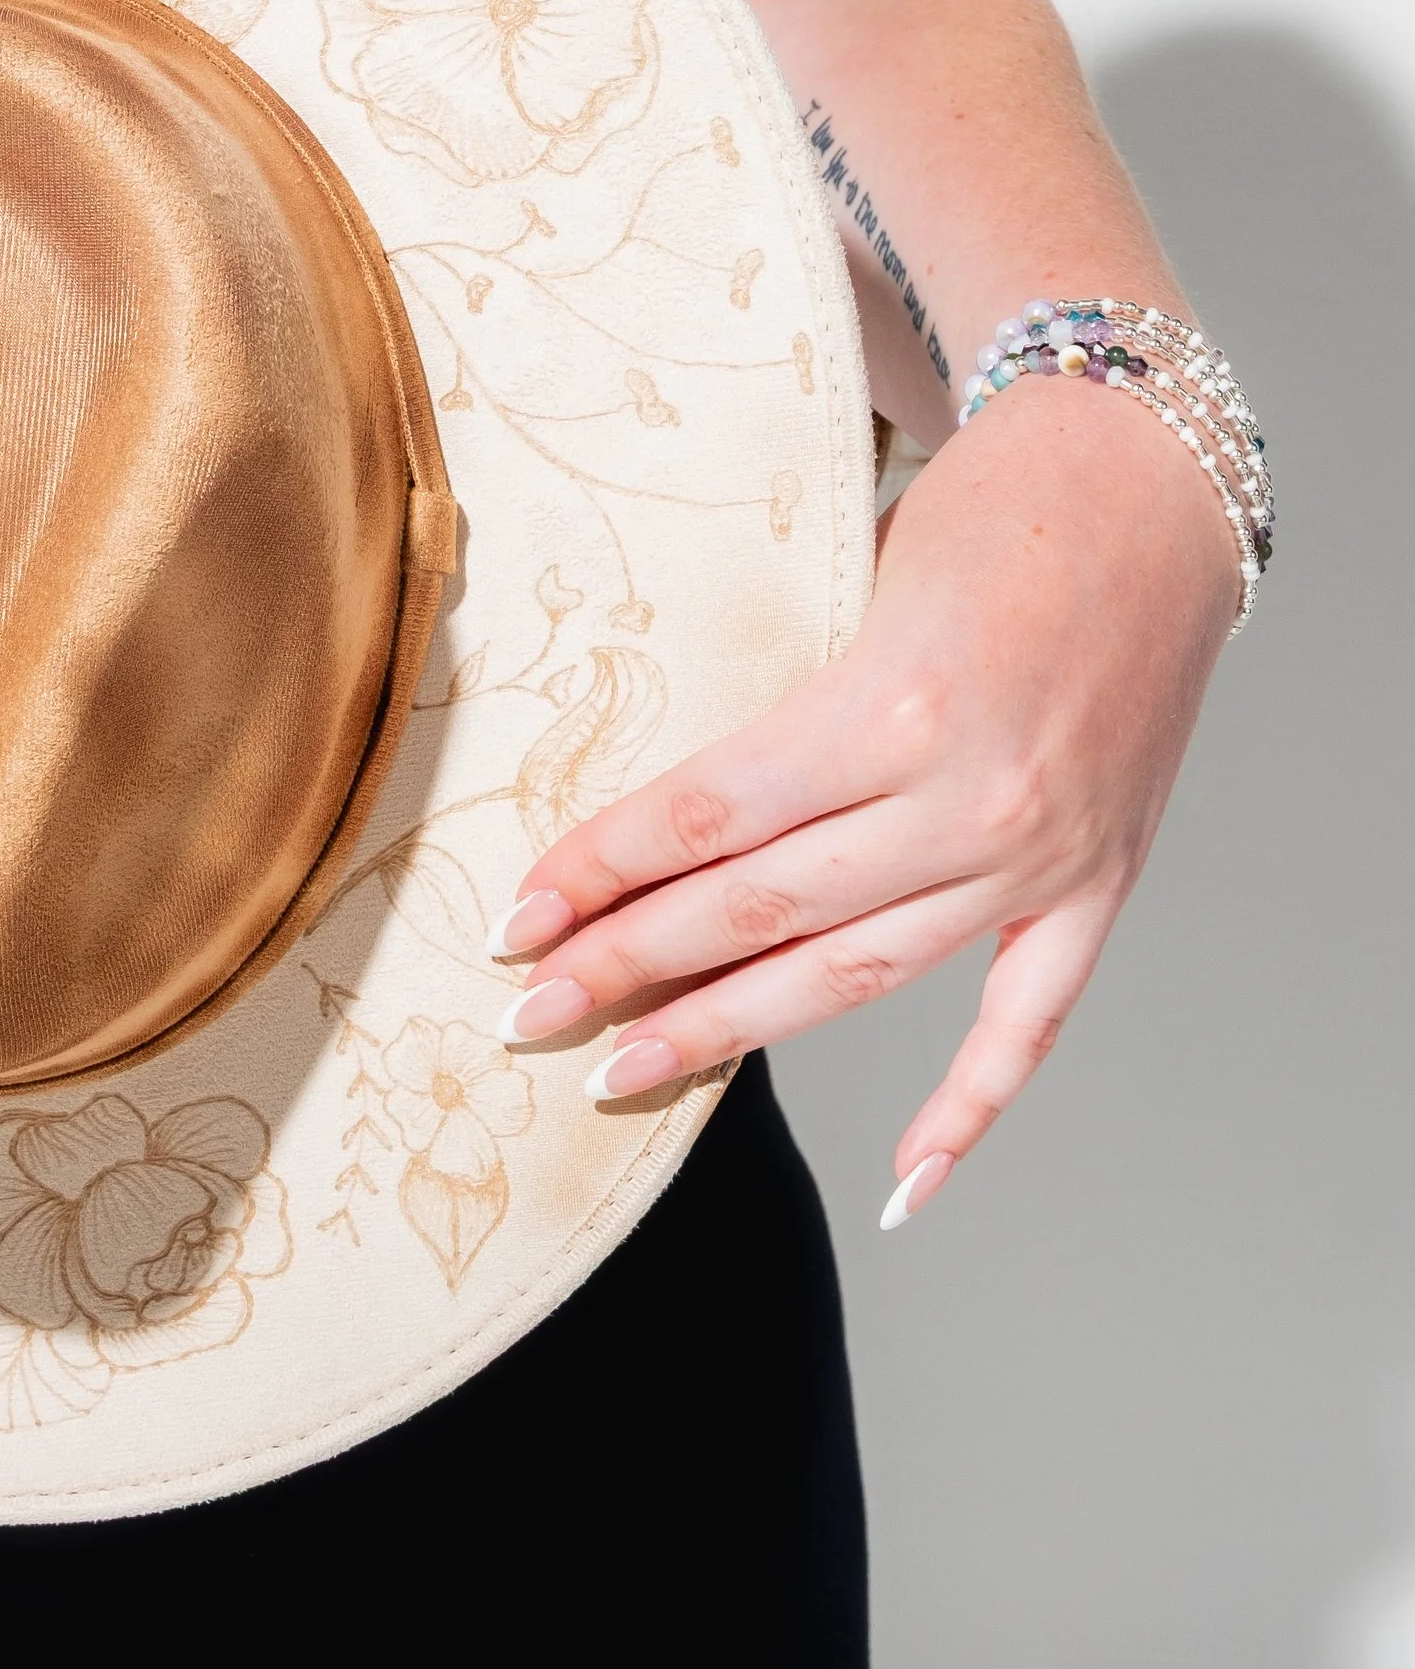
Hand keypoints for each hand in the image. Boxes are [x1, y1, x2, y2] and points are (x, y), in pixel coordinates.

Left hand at [492, 377, 1236, 1215]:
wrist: (1152, 483)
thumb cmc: (990, 508)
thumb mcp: (858, 575)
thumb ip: (786, 706)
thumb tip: (669, 808)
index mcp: (897, 707)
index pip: (714, 816)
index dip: (603, 868)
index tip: (517, 914)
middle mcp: (969, 800)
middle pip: (764, 910)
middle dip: (629, 965)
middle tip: (527, 1012)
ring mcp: (1041, 855)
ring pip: (858, 975)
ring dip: (731, 1029)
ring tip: (623, 1072)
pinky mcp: (1099, 883)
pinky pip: (1026, 1024)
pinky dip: (968, 1112)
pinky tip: (906, 1185)